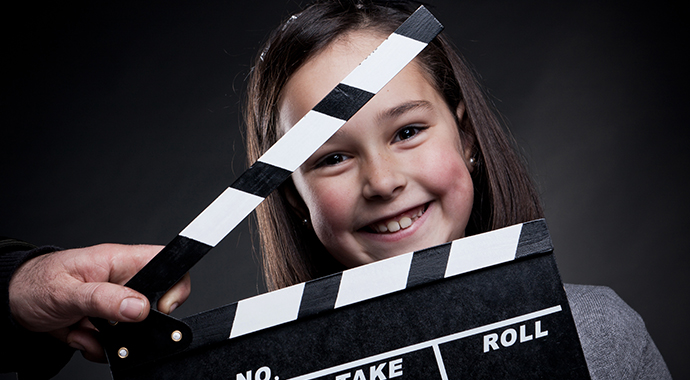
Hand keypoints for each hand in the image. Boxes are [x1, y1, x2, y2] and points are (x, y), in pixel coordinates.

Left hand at [8, 244, 190, 361]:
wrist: (10, 304)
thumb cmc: (34, 284)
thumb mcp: (67, 292)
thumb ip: (105, 299)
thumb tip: (140, 307)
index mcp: (119, 260)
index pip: (165, 262)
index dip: (173, 285)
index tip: (158, 309)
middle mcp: (122, 280)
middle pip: (155, 301)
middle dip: (137, 324)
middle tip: (112, 326)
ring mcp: (115, 301)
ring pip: (135, 327)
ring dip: (112, 339)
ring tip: (85, 330)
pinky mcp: (106, 320)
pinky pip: (117, 341)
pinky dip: (98, 346)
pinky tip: (79, 334)